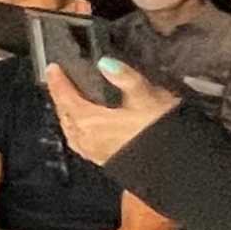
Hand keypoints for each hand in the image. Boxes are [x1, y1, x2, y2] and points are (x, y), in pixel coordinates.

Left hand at [43, 54, 185, 166]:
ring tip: (69, 104)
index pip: (65, 98)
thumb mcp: (147, 97)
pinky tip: (86, 131)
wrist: (178, 167)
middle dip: (60, 98)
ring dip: (67, 116)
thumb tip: (104, 62)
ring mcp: (95, 154)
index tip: (52, 69)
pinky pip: (81, 143)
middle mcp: (87, 139)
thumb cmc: (161, 132)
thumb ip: (125, 78)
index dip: (57, 81)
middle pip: (64, 115)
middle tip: (59, 84)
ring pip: (71, 131)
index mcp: (90, 122)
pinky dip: (77, 131)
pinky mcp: (106, 163)